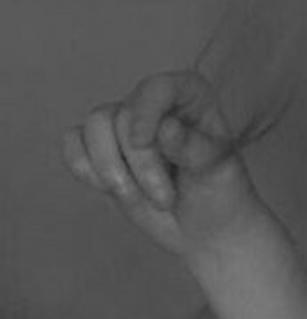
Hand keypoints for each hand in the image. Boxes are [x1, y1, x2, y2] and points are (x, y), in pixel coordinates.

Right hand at [62, 70, 267, 265]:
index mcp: (190, 96)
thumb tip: (166, 128)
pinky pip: (73, 145)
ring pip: (93, 128)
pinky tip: (111, 189)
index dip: (145, 112)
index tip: (142, 142)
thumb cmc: (220, 194)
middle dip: (139, 164)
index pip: (158, 88)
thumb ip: (194, 148)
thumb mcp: (217, 170)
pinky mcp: (102, 150)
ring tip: (138, 198)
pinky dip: (85, 169)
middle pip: (122, 116)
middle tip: (164, 199)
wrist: (206, 230)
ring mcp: (124, 126)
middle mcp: (154, 104)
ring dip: (111, 170)